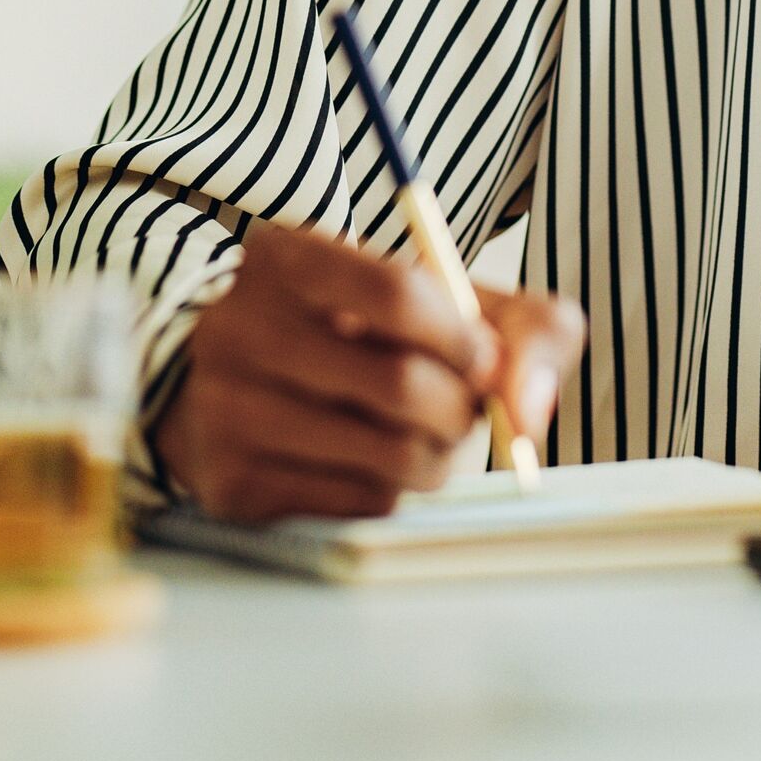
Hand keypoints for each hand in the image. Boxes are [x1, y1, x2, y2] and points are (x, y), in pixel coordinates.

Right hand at [154, 220, 584, 524]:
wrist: (251, 390)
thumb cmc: (368, 337)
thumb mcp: (443, 302)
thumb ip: (525, 330)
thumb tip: (532, 409)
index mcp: (286, 259)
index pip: (397, 293)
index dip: (462, 337)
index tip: (482, 360)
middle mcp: (240, 329)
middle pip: (400, 384)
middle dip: (460, 409)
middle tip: (462, 410)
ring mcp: (228, 410)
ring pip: (391, 454)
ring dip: (438, 457)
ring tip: (424, 436)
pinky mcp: (234, 483)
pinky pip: (363, 501)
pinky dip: (395, 488)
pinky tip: (372, 459)